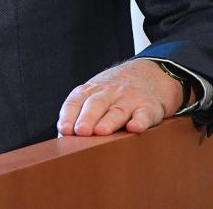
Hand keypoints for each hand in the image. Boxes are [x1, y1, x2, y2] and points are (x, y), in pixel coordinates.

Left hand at [57, 59, 183, 136]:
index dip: (68, 115)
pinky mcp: (148, 107)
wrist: (149, 74)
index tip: (64, 130)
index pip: (76, 101)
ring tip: (100, 132)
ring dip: (109, 122)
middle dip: (87, 118)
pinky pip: (144, 114)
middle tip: (80, 132)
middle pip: (95, 105)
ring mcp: (129, 99)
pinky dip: (140, 121)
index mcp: (91, 91)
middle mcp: (109, 93)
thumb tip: (63, 138)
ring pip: (117, 111)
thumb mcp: (95, 94)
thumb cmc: (114, 93)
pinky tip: (134, 128)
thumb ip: (78, 113)